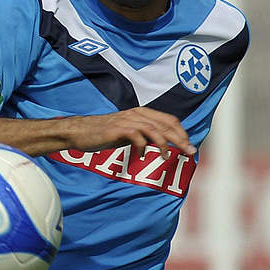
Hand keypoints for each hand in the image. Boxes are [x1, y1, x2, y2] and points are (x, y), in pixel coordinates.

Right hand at [71, 107, 196, 157]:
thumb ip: (144, 134)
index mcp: (141, 113)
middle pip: (165, 125)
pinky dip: (142, 147)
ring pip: (154, 130)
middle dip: (180, 139)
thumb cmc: (102, 133)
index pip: (169, 120)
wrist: (78, 131)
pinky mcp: (117, 129)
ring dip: (165, 144)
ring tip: (168, 156)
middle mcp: (136, 114)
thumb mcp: (127, 132)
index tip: (188, 146)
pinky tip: (141, 157)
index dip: (182, 133)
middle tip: (190, 152)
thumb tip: (162, 144)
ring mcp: (126, 120)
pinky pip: (136, 137)